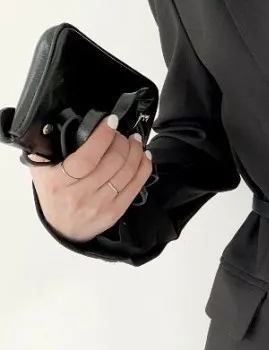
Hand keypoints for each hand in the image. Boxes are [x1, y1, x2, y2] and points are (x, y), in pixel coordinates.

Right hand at [28, 114, 152, 242]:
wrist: (64, 228)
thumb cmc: (54, 194)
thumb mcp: (42, 172)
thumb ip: (48, 150)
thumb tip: (62, 127)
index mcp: (60, 182)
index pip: (88, 157)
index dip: (103, 137)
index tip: (110, 122)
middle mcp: (82, 195)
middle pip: (112, 162)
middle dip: (121, 141)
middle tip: (121, 133)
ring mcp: (102, 204)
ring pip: (127, 171)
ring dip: (135, 151)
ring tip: (134, 140)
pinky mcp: (117, 211)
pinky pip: (137, 184)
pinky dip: (144, 166)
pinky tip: (143, 155)